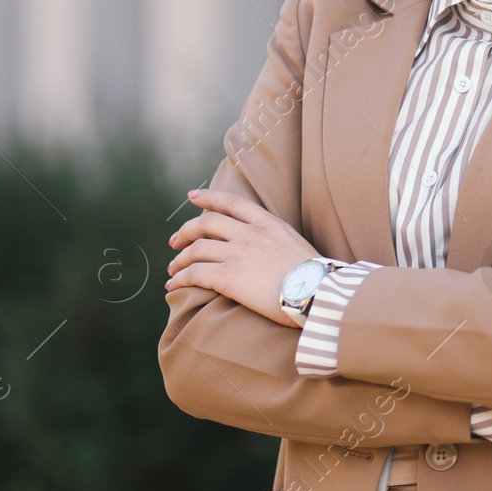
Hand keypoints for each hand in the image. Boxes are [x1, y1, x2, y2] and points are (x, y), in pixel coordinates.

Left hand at [164, 188, 320, 327]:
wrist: (318, 293)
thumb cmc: (314, 277)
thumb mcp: (296, 245)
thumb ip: (276, 240)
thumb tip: (268, 249)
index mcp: (269, 224)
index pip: (232, 202)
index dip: (209, 198)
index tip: (193, 197)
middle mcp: (251, 234)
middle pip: (206, 223)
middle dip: (186, 231)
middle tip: (175, 241)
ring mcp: (239, 253)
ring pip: (196, 248)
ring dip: (180, 258)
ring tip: (173, 269)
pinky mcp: (229, 276)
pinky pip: (195, 273)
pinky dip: (180, 278)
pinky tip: (173, 284)